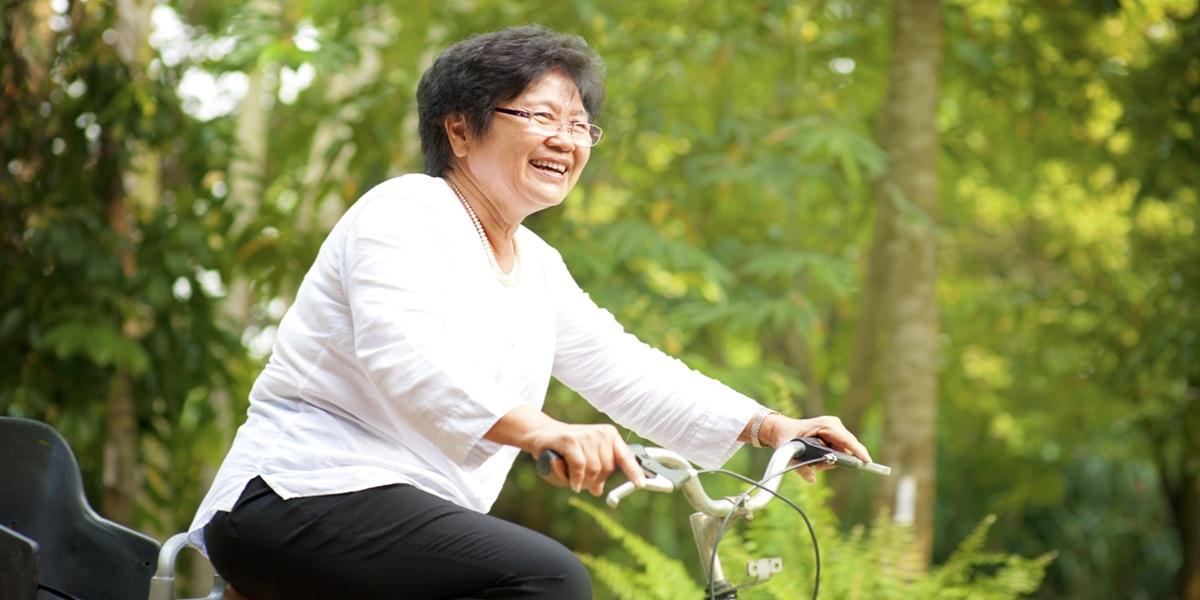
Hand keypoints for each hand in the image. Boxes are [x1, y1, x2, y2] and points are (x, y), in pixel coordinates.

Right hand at [486, 406, 645, 494]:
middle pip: (607, 469)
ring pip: (593, 471)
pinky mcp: (571, 440)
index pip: (626, 456)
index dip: (634, 471)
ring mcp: (586, 435)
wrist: (541, 434)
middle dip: (594, 481)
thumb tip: (599, 491)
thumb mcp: (584, 460)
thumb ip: (594, 474)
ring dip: (582, 481)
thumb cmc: (565, 449)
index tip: (640, 484)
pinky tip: (571, 482)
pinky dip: (575, 479)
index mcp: (609, 436)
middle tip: (580, 482)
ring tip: (571, 476)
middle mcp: (601, 434)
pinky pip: (580, 467)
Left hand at [759, 415, 872, 482]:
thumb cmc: (786, 438)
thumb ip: (800, 468)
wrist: (782, 429)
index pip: (846, 440)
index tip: (867, 462)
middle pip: (847, 447)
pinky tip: (817, 458)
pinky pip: (840, 450)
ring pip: (843, 451)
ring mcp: (835, 428)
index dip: (857, 452)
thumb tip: (812, 480)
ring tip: (814, 461)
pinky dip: (831, 457)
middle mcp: (833, 424)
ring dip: (831, 460)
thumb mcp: (789, 453)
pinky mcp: (835, 433)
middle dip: (837, 460)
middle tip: (818, 466)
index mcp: (825, 425)